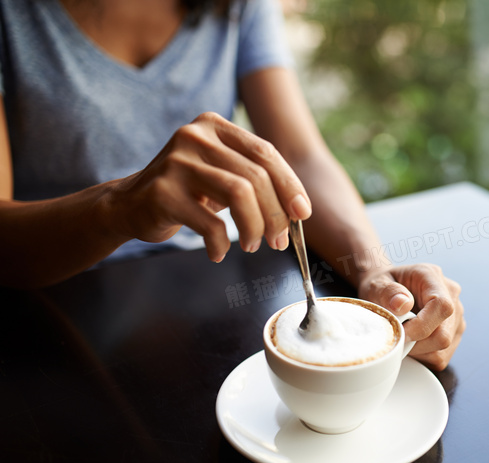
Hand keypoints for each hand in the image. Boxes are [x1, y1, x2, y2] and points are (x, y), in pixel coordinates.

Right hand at [107, 112, 311, 261]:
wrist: (128, 204)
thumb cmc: (187, 192)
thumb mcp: (221, 173)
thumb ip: (255, 179)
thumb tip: (299, 210)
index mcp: (214, 126)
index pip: (265, 152)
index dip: (290, 184)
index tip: (302, 213)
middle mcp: (194, 136)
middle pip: (256, 176)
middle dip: (275, 214)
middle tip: (278, 240)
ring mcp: (176, 162)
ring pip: (239, 194)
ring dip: (254, 228)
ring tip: (252, 245)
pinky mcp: (162, 192)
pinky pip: (210, 223)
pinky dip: (221, 244)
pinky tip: (218, 252)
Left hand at [358, 263, 464, 370]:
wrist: (386, 290)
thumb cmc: (382, 286)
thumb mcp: (376, 284)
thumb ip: (387, 292)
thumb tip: (402, 304)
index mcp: (432, 276)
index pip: (441, 305)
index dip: (422, 326)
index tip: (401, 333)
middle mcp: (451, 295)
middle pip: (444, 333)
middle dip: (416, 343)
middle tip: (396, 337)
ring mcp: (456, 315)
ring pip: (443, 348)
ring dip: (418, 351)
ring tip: (402, 337)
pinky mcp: (454, 332)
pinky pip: (442, 357)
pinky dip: (423, 357)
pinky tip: (411, 343)